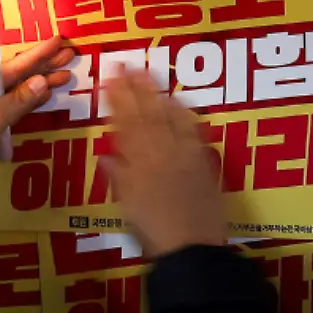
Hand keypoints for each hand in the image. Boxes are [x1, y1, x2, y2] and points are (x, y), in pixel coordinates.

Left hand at [0, 36, 75, 212]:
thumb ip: (16, 102)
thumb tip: (42, 80)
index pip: (13, 65)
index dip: (38, 54)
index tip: (58, 41)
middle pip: (17, 75)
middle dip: (43, 65)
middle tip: (70, 55)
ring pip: (19, 92)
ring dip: (41, 84)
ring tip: (66, 75)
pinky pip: (16, 109)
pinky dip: (33, 103)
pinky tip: (48, 96)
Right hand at [103, 68, 226, 257]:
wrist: (192, 248)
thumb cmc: (154, 231)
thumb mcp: (127, 205)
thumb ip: (118, 177)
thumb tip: (108, 157)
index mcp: (139, 162)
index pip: (125, 122)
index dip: (117, 98)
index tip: (110, 77)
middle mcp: (162, 152)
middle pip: (148, 113)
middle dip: (137, 87)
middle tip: (129, 65)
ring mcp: (186, 155)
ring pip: (171, 117)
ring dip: (159, 95)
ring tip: (151, 77)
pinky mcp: (204, 163)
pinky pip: (193, 131)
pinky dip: (186, 114)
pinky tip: (182, 104)